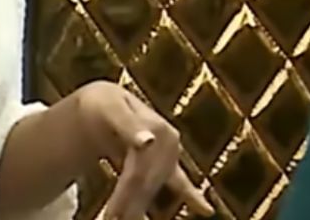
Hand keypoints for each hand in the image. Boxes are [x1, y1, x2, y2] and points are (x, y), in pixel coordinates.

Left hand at [74, 81, 214, 219]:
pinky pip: (181, 181)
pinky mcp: (170, 159)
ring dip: (141, 207)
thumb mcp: (110, 107)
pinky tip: (205, 209)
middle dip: (129, 206)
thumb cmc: (104, 104)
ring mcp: (171, 151)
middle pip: (146, 183)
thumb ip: (128, 124)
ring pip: (154, 186)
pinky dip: (192, 195)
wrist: (105, 101)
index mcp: (156, 129)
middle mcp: (168, 142)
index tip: (112, 216)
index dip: (125, 196)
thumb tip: (148, 142)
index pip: (139, 171)